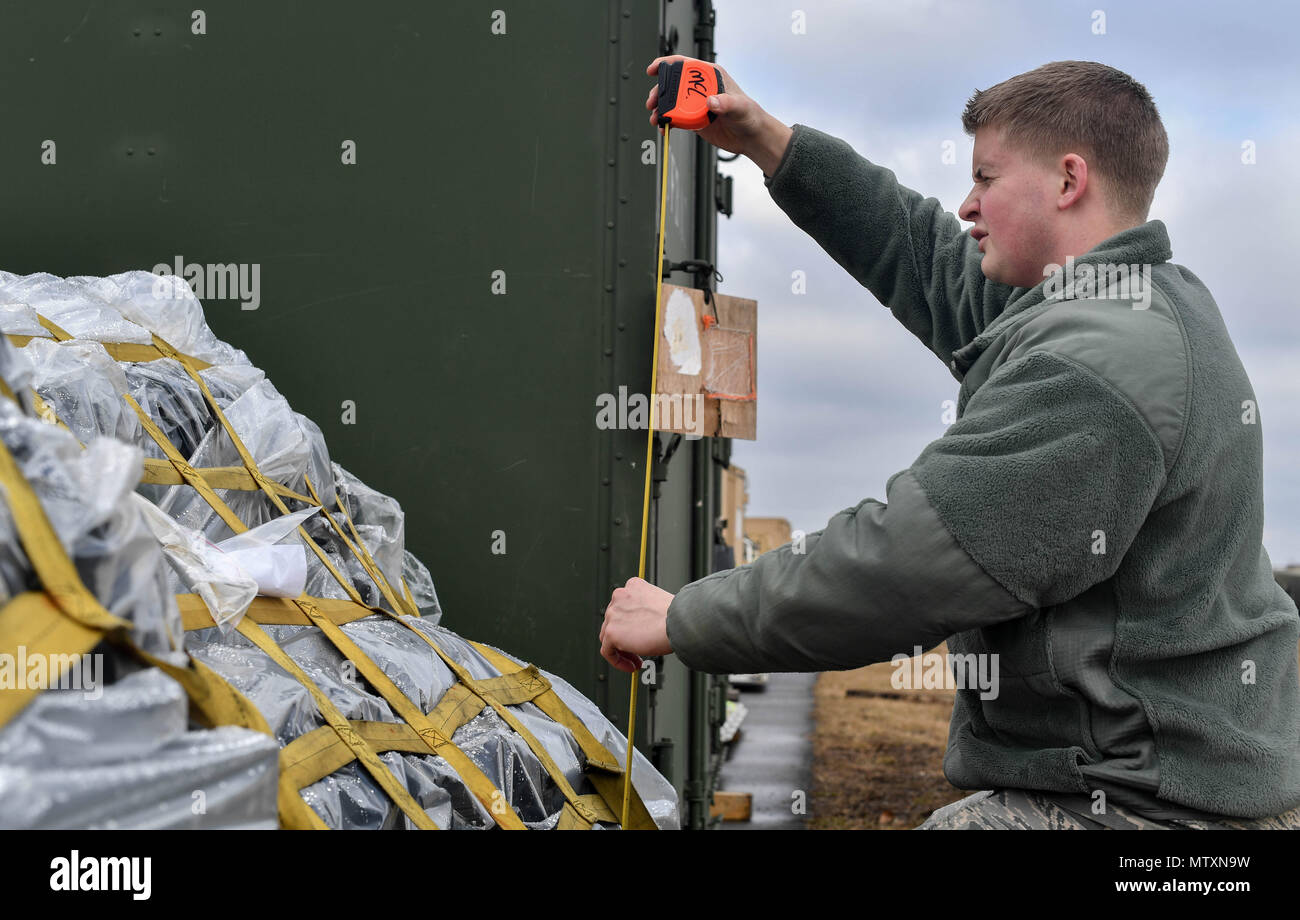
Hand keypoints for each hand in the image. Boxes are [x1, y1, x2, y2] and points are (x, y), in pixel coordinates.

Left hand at [599, 577, 674, 673]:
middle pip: (614, 622)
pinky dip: (618, 661)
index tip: (639, 635)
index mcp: (633, 586)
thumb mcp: (659, 605)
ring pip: (608, 637)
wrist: (680, 623)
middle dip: (626, 638)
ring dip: (622, 651)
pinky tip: (632, 666)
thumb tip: (643, 627)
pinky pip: (607, 652)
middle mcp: (620, 596)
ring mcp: (613, 613)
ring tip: (637, 661)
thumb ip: (645, 612)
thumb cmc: (677, 617)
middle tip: (639, 651)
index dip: (630, 625)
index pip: (623, 607)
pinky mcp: (612, 632)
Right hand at [644, 55, 790, 172]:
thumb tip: (711, 101)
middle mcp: (701, 88)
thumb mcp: (739, 107)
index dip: (667, 64)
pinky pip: (675, 118)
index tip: (654, 69)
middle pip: (673, 84)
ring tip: (656, 118)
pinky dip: (667, 122)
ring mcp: (696, 104)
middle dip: (659, 91)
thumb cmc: (750, 116)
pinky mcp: (694, 119)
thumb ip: (725, 103)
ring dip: (660, 109)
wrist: (751, 138)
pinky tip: (664, 128)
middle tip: (652, 102)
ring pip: (671, 102)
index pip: (685, 64)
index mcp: (711, 76)